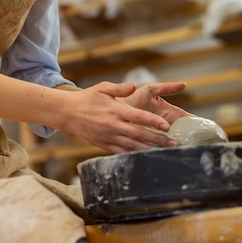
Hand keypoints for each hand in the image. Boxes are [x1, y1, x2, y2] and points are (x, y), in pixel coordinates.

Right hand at [60, 81, 186, 153]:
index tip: (167, 126)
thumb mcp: (103, 88)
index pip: (139, 117)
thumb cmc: (88, 98)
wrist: (68, 113)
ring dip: (149, 149)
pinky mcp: (104, 144)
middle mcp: (113, 125)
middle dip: (158, 139)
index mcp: (115, 110)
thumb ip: (120, 88)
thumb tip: (134, 85)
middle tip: (173, 143)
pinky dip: (134, 155)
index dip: (154, 122)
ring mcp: (108, 137)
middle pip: (139, 134)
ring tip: (164, 152)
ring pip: (132, 146)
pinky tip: (145, 157)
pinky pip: (121, 152)